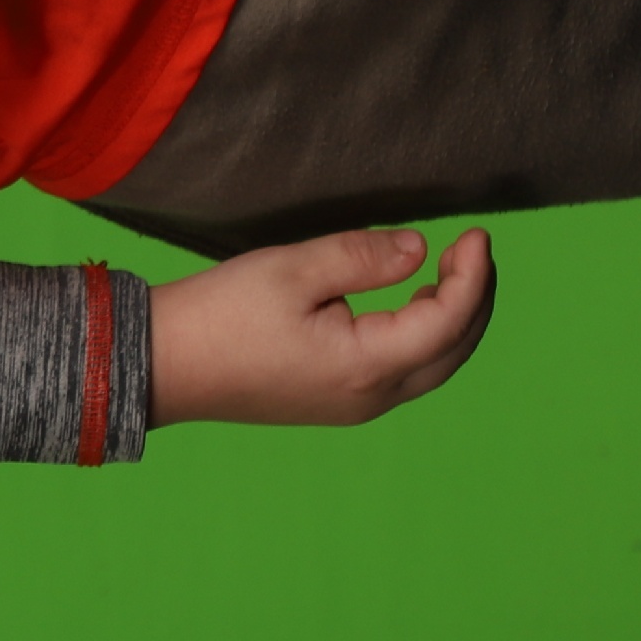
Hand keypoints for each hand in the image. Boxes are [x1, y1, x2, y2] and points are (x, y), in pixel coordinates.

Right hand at [148, 227, 496, 426]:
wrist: (163, 363)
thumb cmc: (222, 313)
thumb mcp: (293, 269)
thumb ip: (363, 256)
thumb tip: (418, 250)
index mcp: (366, 366)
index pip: (449, 320)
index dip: (473, 275)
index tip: (477, 233)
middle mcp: (370, 398)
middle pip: (454, 351)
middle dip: (476, 298)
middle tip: (473, 249)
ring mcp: (353, 407)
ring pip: (433, 366)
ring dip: (454, 320)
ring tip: (452, 270)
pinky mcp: (334, 402)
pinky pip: (403, 372)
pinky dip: (425, 337)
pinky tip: (412, 303)